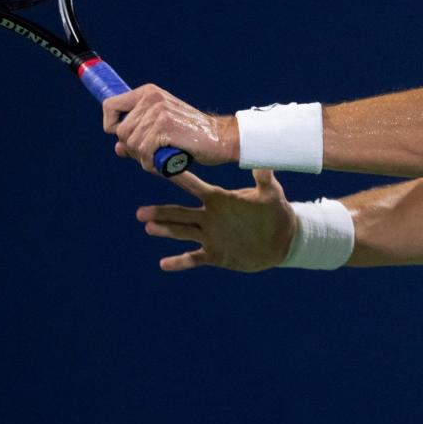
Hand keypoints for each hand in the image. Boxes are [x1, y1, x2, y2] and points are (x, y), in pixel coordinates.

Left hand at [102, 84, 234, 172]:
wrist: (222, 139)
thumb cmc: (192, 137)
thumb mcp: (162, 131)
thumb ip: (138, 136)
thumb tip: (118, 148)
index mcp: (148, 93)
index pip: (109, 105)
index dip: (111, 125)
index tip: (127, 138)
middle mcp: (151, 98)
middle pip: (120, 131)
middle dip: (133, 148)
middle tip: (152, 154)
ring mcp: (158, 111)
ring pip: (131, 143)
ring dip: (144, 158)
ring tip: (162, 157)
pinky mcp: (165, 127)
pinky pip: (144, 152)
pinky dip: (152, 164)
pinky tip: (164, 162)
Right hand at [137, 168, 295, 271]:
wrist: (282, 239)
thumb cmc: (275, 212)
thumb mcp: (271, 193)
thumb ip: (264, 177)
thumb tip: (263, 158)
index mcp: (219, 199)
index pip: (194, 187)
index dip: (177, 178)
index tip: (157, 167)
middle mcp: (209, 216)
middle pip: (180, 213)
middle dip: (161, 212)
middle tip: (140, 212)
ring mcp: (210, 236)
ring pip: (183, 232)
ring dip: (165, 231)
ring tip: (149, 227)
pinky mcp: (216, 255)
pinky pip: (194, 258)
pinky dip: (180, 262)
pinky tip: (164, 264)